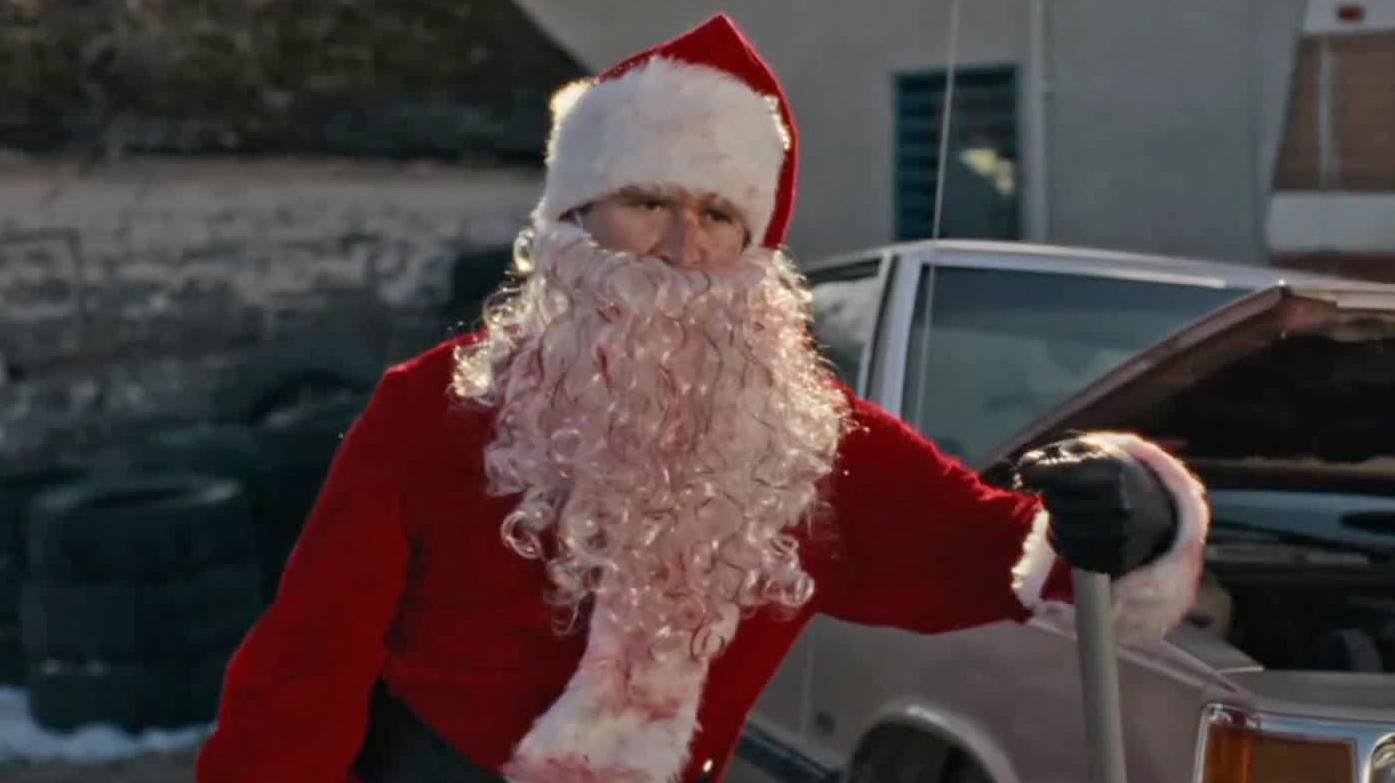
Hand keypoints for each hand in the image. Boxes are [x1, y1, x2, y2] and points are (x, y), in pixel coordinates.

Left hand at [1014, 436, 1177, 576]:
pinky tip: (1078, 528)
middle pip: (1054, 501)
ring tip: (1073, 509)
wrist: (1155, 512)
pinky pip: (1067, 551)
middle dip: (1050, 495)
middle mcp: (1118, 503)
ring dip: (1056, 518)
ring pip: (1058, 527)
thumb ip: (1052, 453)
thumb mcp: (1089, 451)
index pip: (1059, 474)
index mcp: (1112, 471)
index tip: (1025, 474)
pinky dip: (1063, 540)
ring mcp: (1118, 534)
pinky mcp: (1114, 559)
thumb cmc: (1112, 474)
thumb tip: (1023, 466)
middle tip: (1061, 491)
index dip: (1035, 474)